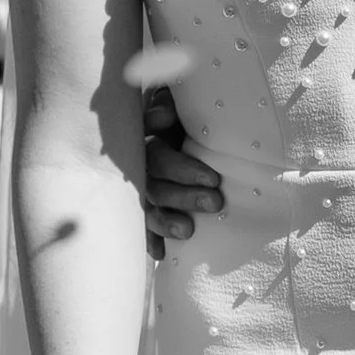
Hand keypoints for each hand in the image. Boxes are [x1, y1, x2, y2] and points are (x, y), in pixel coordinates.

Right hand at [140, 81, 225, 249]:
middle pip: (155, 184)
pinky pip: (142, 223)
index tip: (213, 179)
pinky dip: (150, 238)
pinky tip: (161, 254)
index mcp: (145, 137)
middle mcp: (139, 163)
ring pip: (148, 206)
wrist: (173, 119)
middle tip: (216, 202)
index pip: (158, 155)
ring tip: (188, 231)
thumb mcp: (176, 100)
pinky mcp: (143, 202)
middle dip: (184, 195)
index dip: (183, 169)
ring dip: (166, 220)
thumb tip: (163, 117)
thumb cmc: (180, 109)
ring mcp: (139, 184)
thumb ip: (168, 103)